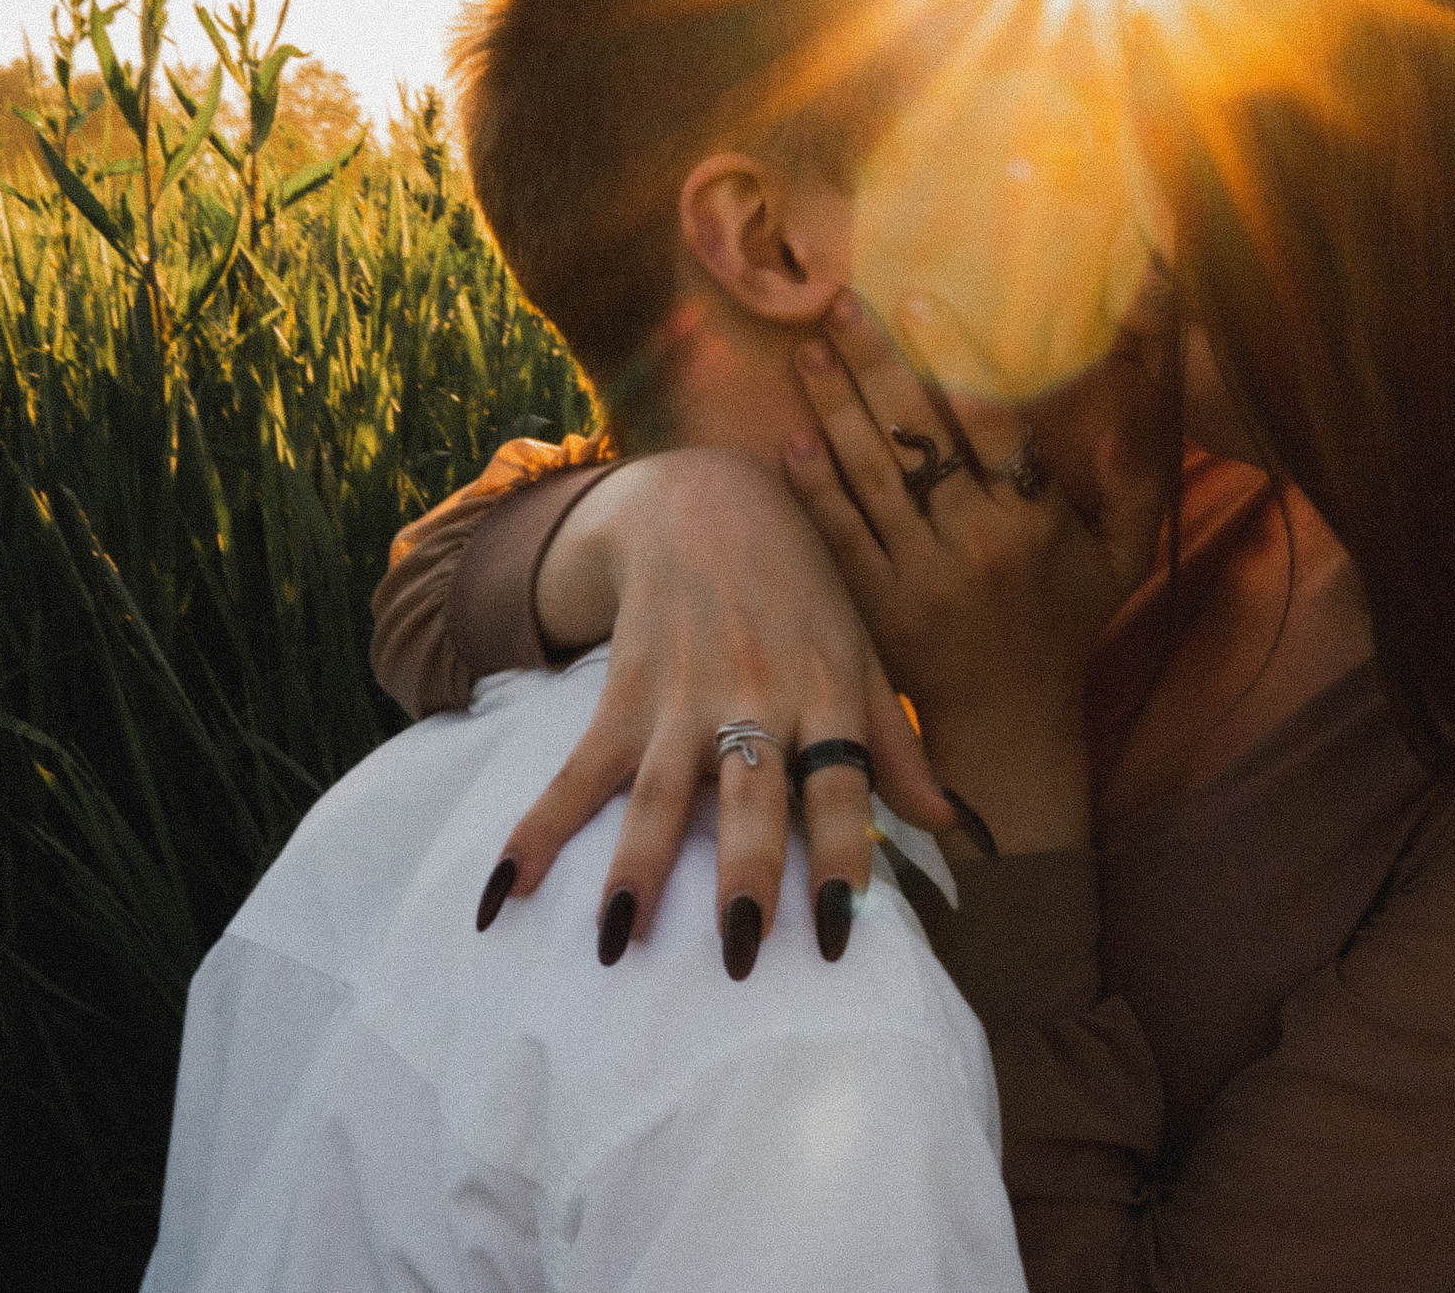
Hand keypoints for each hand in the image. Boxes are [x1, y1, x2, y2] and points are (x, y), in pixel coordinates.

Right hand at [481, 449, 954, 974]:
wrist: (706, 502)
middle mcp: (756, 696)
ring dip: (636, 867)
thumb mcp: (861, 655)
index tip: (839, 931)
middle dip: (744, 873)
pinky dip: (538, 830)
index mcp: (827, 692)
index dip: (843, 856)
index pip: (841, 785)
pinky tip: (507, 891)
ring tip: (617, 943)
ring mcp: (683, 697)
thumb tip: (948, 825)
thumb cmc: (801, 594)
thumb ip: (895, 746)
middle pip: (752, 795)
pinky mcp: (623, 694)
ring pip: (660, 792)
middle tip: (739, 952)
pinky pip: (578, 772)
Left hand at [784, 291, 1165, 854]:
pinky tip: (791, 439)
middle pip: (917, 439)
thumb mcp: (1123, 556)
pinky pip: (841, 536)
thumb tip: (1130, 408)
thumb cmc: (1068, 621)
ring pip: (870, 479)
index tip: (918, 299)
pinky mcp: (877, 606)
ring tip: (805, 352)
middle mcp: (975, 545)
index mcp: (1034, 523)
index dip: (952, 359)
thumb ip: (1135, 481)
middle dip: (873, 363)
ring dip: (833, 411)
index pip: (990, 425)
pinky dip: (814, 489)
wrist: (1010, 720)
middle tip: (836, 301)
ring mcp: (918, 577)